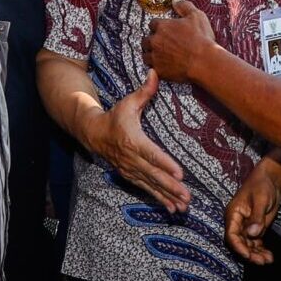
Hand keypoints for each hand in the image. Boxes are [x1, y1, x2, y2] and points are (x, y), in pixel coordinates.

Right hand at [87, 71, 189, 213]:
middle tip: (187, 196)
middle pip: (154, 175)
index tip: (180, 174)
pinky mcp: (131, 176)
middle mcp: (132, 158)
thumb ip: (144, 91)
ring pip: (151, 186)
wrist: (93, 133)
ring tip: (183, 207)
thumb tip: (155, 72)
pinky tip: (172, 209)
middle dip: (171, 187)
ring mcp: (130, 170)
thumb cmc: (115, 116)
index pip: (152, 154)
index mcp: (133, 140)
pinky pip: (146, 189)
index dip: (166, 164)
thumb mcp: (128, 102)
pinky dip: (159, 200)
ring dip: (168, 197)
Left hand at [140, 0, 215, 81]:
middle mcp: (155, 41)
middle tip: (162, 44)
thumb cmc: (201, 39)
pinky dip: (156, 67)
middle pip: (146, 40)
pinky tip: (164, 66)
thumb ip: (184, 6)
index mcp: (162, 26)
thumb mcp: (196, 16)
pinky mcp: (159, 70)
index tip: (165, 30)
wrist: (204, 62)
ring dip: (151, 55)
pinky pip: (152, 69)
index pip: (153, 24)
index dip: (159, 27)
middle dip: (152, 41)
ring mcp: (156, 57)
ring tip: (160, 56)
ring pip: (146, 55)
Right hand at [225, 167, 280, 264]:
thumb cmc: (262, 186)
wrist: (270, 180)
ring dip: (256, 254)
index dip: (238, 246)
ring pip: (248, 245)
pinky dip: (261, 250)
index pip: (231, 235)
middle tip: (262, 261)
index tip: (247, 255)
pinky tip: (269, 256)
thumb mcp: (261, 200)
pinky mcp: (256, 228)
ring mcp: (246, 227)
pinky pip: (256, 243)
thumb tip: (252, 234)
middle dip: (249, 254)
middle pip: (240, 243)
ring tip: (268, 261)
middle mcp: (237, 223)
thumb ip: (257, 217)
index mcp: (233, 214)